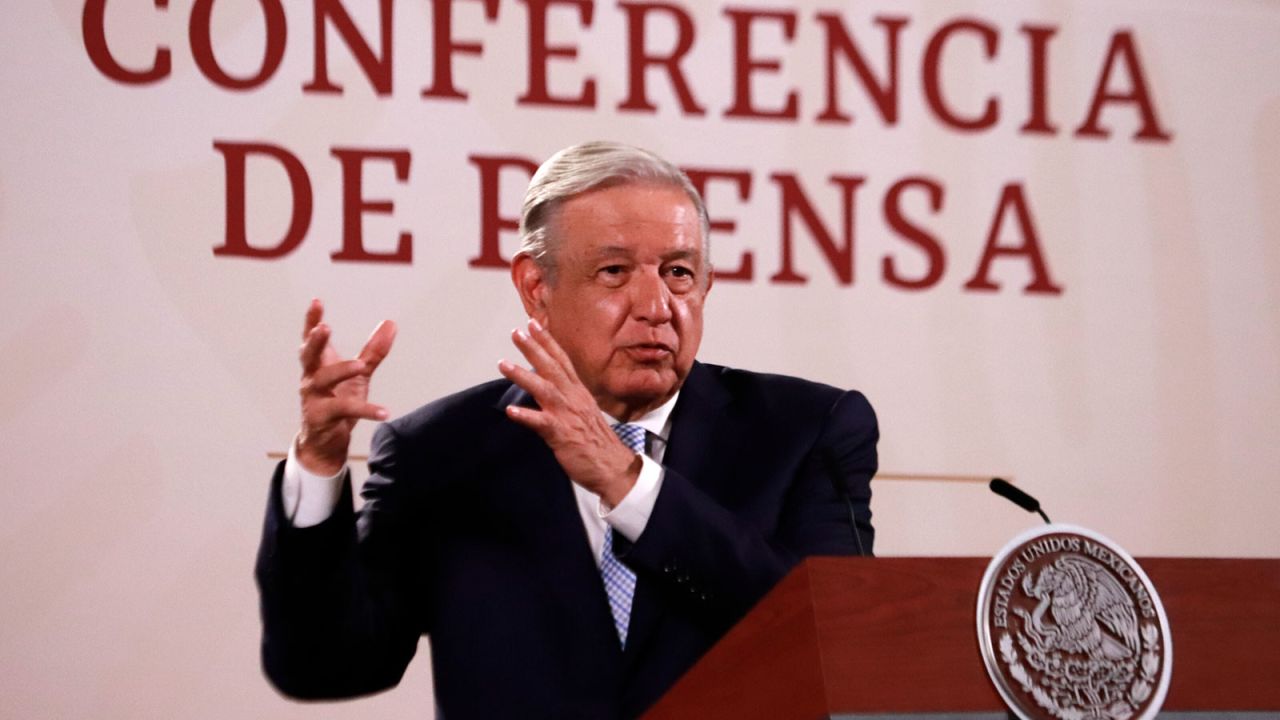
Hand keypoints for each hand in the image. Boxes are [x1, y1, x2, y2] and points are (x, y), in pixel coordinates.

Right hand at [296, 299, 395, 475]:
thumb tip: (391, 323)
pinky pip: (346, 410)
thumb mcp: (359, 374)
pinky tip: (385, 412)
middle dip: (315, 341)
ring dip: (341, 370)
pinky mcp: (323, 417)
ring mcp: (314, 398)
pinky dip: (367, 410)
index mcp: (318, 364)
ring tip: (360, 366)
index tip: (316, 302)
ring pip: (324, 381)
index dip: (312, 320)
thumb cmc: (339, 400)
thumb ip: (374, 350)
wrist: (326, 441)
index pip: (312, 339)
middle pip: (308, 355)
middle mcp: (311, 378)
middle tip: (324, 328)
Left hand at [499, 319, 640, 506]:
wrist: (613, 467)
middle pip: (552, 367)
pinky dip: (526, 416)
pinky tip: (510, 410)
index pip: (562, 360)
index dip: (547, 341)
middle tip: (517, 332)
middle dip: (533, 348)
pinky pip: (541, 423)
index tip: (534, 324)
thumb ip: (568, 399)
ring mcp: (567, 415)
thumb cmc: (597, 443)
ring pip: (543, 389)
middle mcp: (573, 398)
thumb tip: (552, 390)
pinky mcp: (562, 434)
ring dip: (522, 375)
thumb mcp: (584, 412)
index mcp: (578, 392)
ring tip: (502, 364)